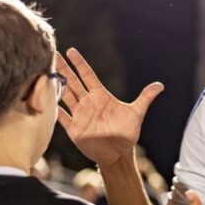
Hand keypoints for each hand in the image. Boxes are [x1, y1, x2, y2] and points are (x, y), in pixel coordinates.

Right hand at [55, 48, 163, 168]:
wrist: (118, 154)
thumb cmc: (127, 133)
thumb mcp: (136, 113)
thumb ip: (145, 98)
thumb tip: (160, 85)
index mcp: (101, 96)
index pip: (88, 76)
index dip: (79, 63)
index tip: (71, 50)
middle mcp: (88, 103)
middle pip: (72, 82)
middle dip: (63, 68)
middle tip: (52, 54)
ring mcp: (79, 114)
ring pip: (64, 95)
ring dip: (55, 84)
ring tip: (45, 71)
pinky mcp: (74, 128)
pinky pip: (61, 116)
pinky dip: (53, 109)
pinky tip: (44, 99)